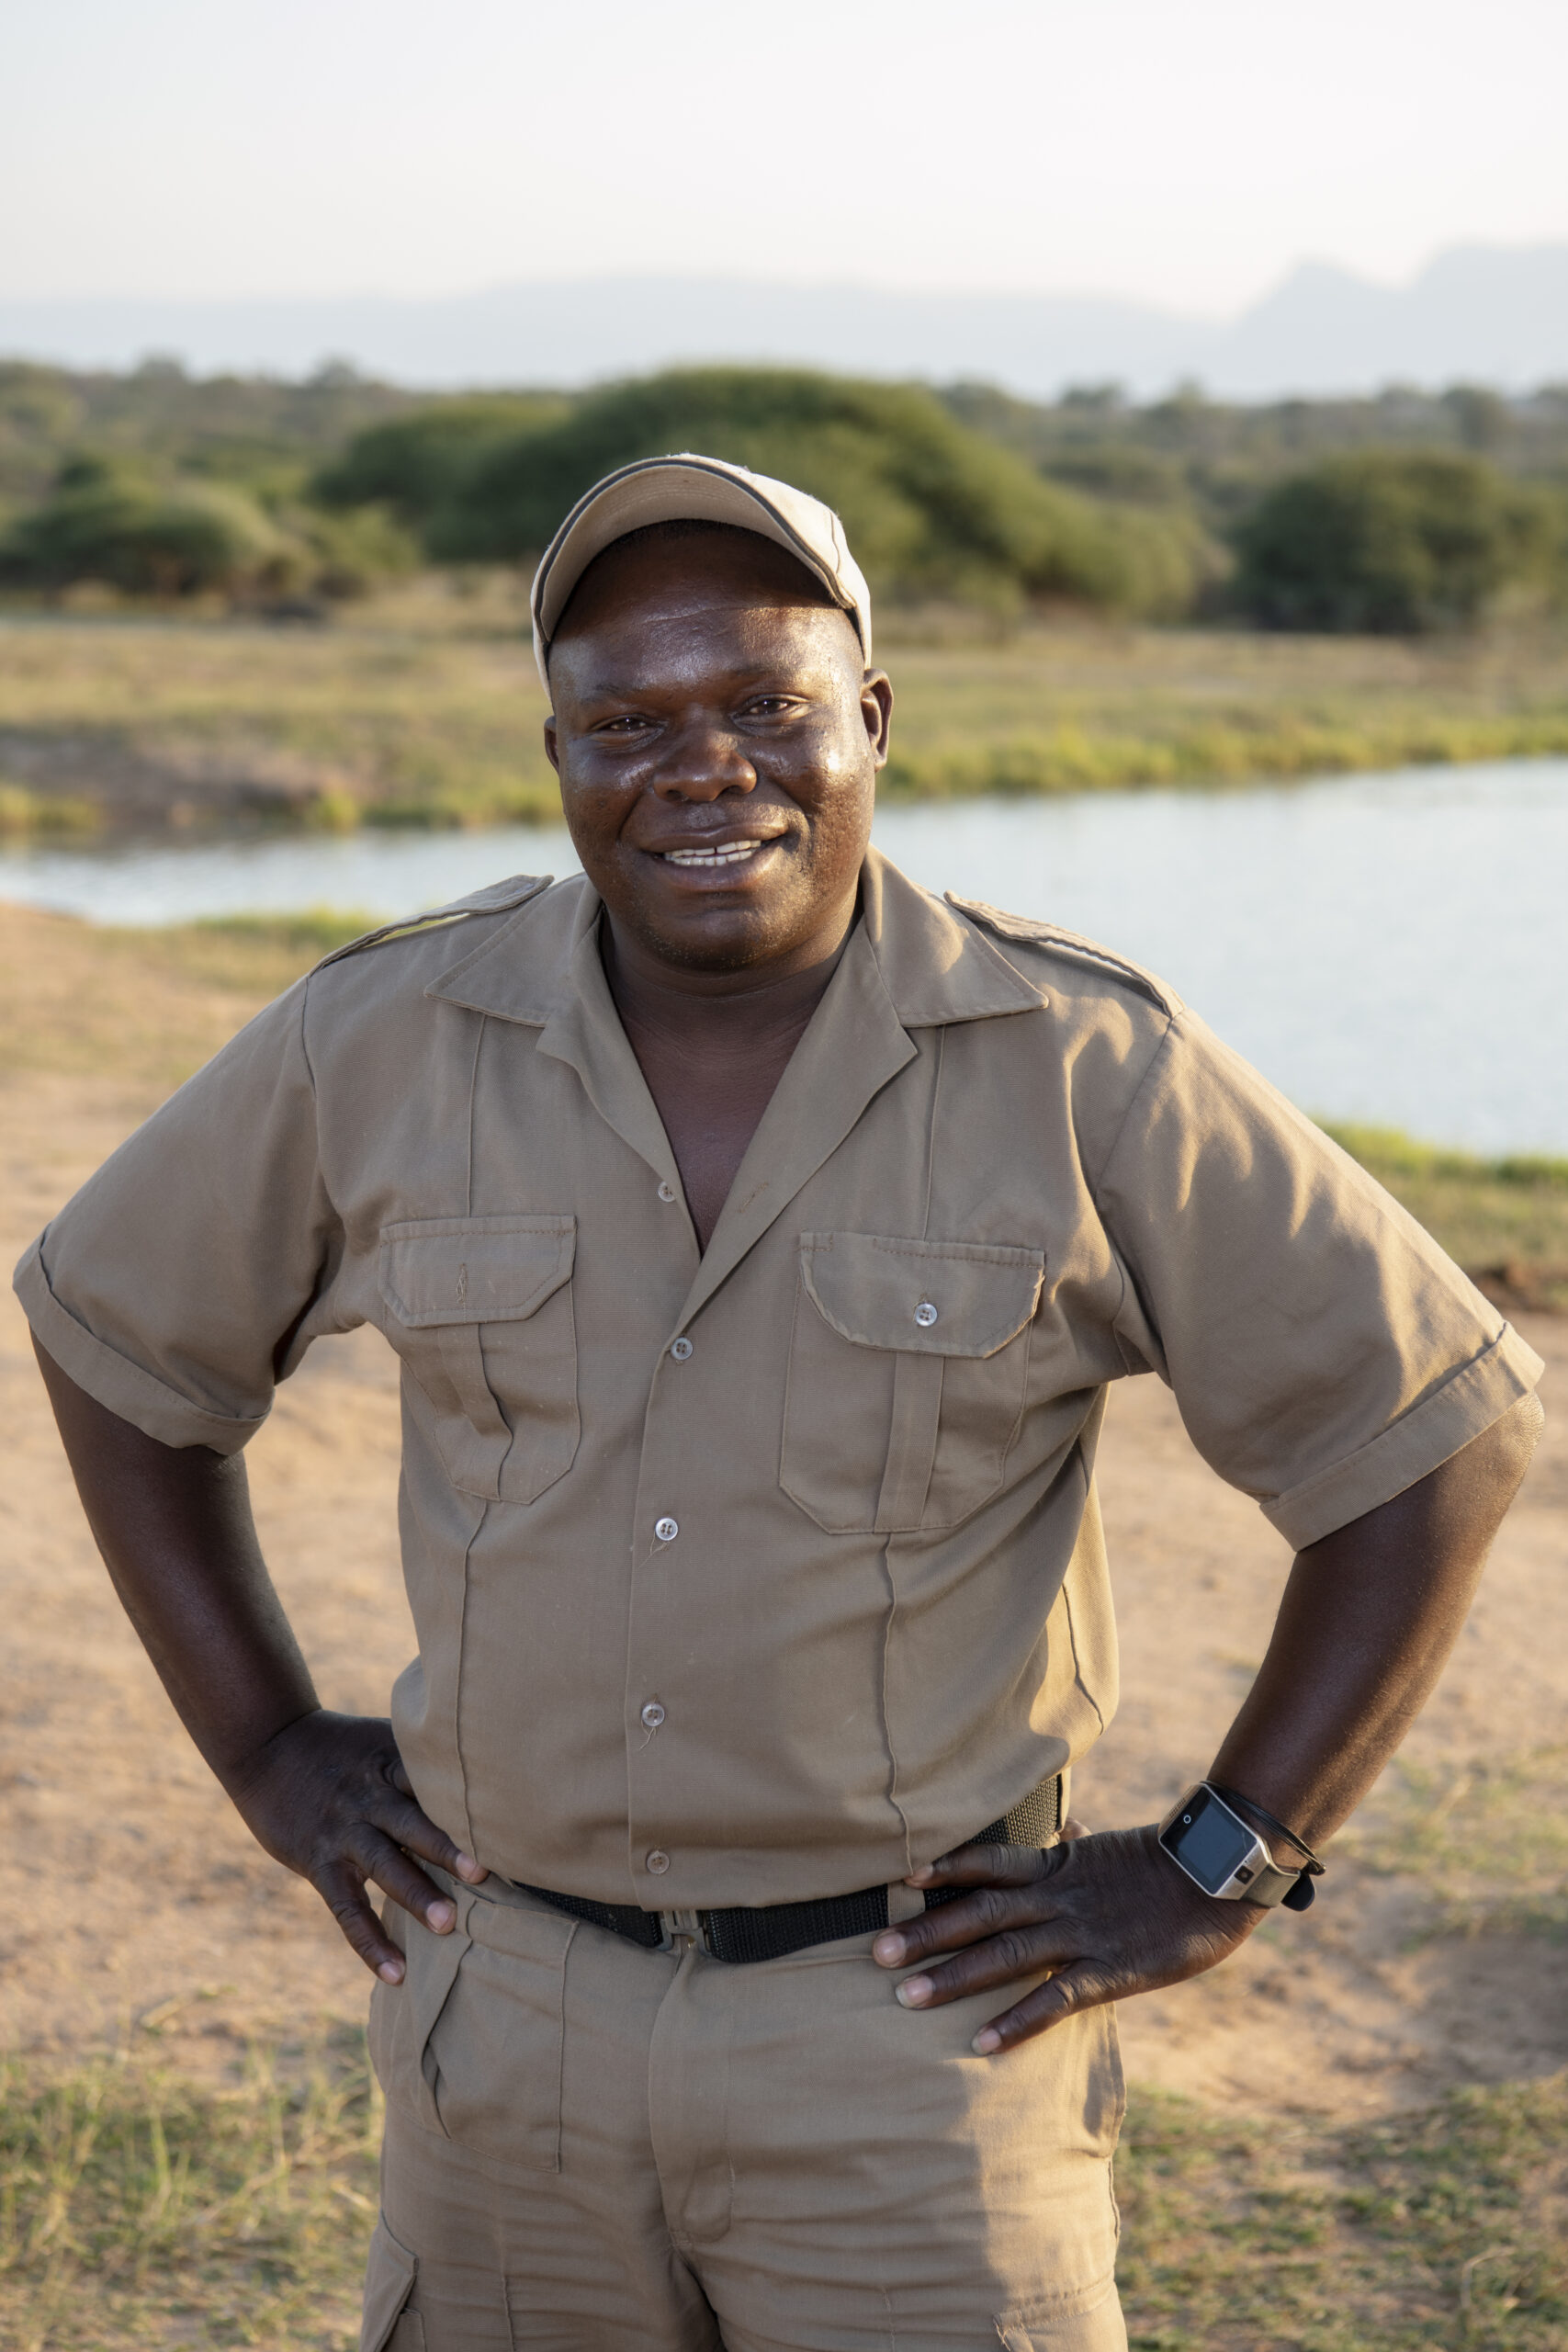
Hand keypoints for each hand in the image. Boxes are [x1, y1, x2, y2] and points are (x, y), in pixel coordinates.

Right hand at [224, 1709, 487, 1981]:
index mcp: (391, 1763)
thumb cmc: (342, 1747)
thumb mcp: (383, 1739)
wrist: (268, 1746)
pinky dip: (369, 1944)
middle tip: (484, 1874)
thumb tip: (491, 1776)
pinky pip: (347, 1909)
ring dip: (415, 1895)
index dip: (463, 1800)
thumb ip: (425, 1760)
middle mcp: (368, 1796)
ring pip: (382, 1865)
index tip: (503, 1820)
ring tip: (448, 1925)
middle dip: (447, 1848)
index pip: (431, 1781)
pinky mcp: (318, 1863)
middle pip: (411, 1822)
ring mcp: (342, 1831)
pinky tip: (396, 1974)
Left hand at [871, 1825, 1255, 2053]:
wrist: (1218, 1880)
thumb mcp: (1113, 1851)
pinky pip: (1054, 2000)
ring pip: (1005, 1955)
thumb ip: (1078, 1849)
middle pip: (980, 1912)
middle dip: (928, 1932)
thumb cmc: (1166, 1867)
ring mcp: (1081, 1935)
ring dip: (954, 1977)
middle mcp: (1058, 1897)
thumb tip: (1066, 1827)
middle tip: (877, 1951)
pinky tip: (981, 2045)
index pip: (989, 1861)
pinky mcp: (1109, 1972)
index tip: (900, 1875)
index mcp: (1058, 1866)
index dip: (946, 1867)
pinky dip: (1017, 2022)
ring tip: (906, 1998)